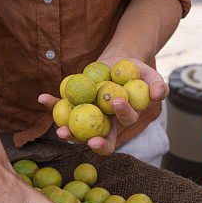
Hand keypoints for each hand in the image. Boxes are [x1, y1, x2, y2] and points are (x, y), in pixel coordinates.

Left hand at [38, 56, 168, 154]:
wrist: (120, 62)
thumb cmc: (139, 73)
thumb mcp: (152, 78)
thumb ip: (159, 87)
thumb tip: (159, 95)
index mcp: (121, 123)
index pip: (116, 133)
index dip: (108, 136)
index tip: (104, 125)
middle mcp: (103, 124)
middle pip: (92, 137)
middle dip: (81, 140)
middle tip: (72, 136)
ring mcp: (87, 115)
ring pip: (74, 126)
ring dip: (65, 128)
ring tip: (57, 129)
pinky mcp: (75, 103)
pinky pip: (62, 105)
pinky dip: (52, 103)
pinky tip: (42, 98)